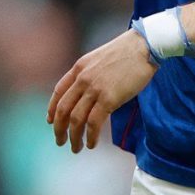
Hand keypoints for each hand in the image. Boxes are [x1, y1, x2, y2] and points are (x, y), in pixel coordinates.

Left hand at [46, 29, 158, 153]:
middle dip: (59, 129)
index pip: (58, 92)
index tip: (51, 121)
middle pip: (63, 109)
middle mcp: (82, 79)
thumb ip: (90, 74)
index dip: (52, 109)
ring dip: (74, 137)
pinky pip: (93, 123)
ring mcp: (94, 89)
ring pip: (76, 119)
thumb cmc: (127, 52)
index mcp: (79, 68)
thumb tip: (88, 93)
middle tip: (60, 141)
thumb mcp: (100, 59)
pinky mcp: (109, 99)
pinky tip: (91, 144)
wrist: (144, 46)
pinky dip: (90, 136)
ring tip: (76, 148)